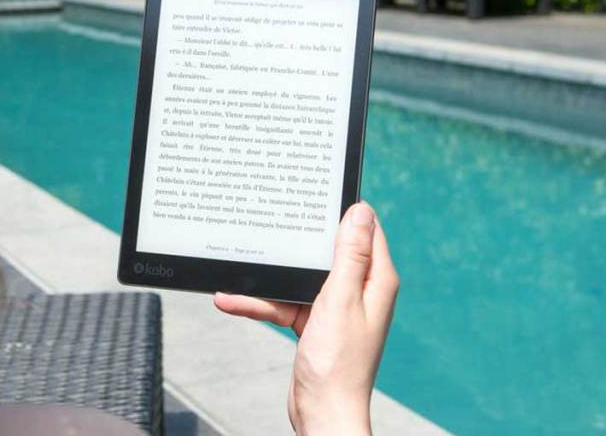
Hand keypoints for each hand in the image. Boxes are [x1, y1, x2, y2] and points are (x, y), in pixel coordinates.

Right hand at [214, 202, 398, 435]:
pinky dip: (259, 302)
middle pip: (325, 250)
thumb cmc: (338, 365)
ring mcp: (334, 307)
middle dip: (296, 240)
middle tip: (271, 219)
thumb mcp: (340, 300)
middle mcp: (358, 290)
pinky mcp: (313, 322)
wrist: (322, 414)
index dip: (342, 211)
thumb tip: (361, 211)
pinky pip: (283, 302)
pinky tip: (230, 299)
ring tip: (237, 268)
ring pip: (298, 277)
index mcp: (375, 280)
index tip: (315, 193)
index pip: (364, 231)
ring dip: (268, 277)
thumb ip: (350, 256)